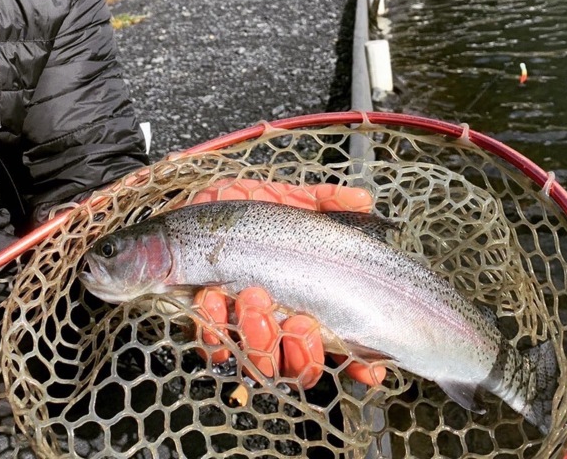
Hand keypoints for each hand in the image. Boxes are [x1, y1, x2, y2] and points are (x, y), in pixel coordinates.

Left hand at [188, 179, 386, 388]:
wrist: (197, 206)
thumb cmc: (246, 209)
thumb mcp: (288, 199)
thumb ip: (326, 201)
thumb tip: (362, 198)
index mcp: (306, 303)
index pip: (342, 348)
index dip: (360, 366)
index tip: (369, 367)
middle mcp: (279, 326)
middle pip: (301, 368)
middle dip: (303, 352)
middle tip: (298, 320)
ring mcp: (243, 331)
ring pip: (260, 363)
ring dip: (260, 339)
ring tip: (254, 298)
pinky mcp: (207, 327)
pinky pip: (214, 345)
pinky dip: (215, 327)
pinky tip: (213, 297)